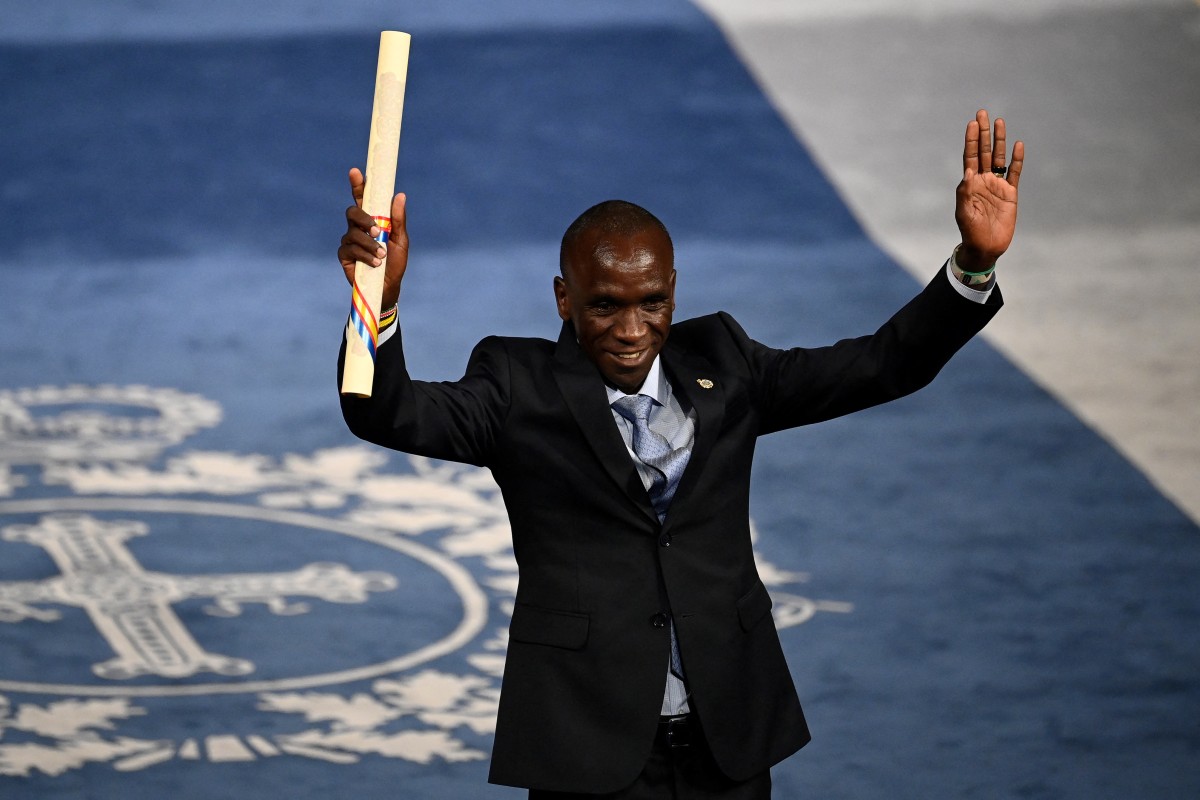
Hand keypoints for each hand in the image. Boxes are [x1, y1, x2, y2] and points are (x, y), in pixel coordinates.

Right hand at [337, 167, 408, 308]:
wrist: (388, 287)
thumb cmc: (395, 263)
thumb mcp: (401, 241)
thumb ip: (398, 219)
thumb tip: (400, 195)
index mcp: (372, 220)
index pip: (361, 198)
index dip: (357, 184)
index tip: (355, 171)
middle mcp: (357, 227)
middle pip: (351, 212)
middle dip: (363, 218)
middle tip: (378, 229)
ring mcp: (349, 241)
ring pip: (353, 233)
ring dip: (370, 244)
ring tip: (382, 255)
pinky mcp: (344, 255)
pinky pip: (350, 249)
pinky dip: (365, 255)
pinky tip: (374, 263)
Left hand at [954, 109, 1024, 271]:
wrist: (985, 246)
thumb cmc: (970, 231)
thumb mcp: (963, 212)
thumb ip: (965, 192)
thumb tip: (968, 172)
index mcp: (970, 183)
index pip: (970, 156)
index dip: (971, 140)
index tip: (972, 123)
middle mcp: (984, 180)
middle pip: (984, 152)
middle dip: (984, 133)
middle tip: (982, 113)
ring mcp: (997, 185)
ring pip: (999, 158)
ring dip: (999, 140)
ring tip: (1000, 122)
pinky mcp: (1011, 193)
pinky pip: (1015, 172)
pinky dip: (1017, 159)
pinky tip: (1018, 145)